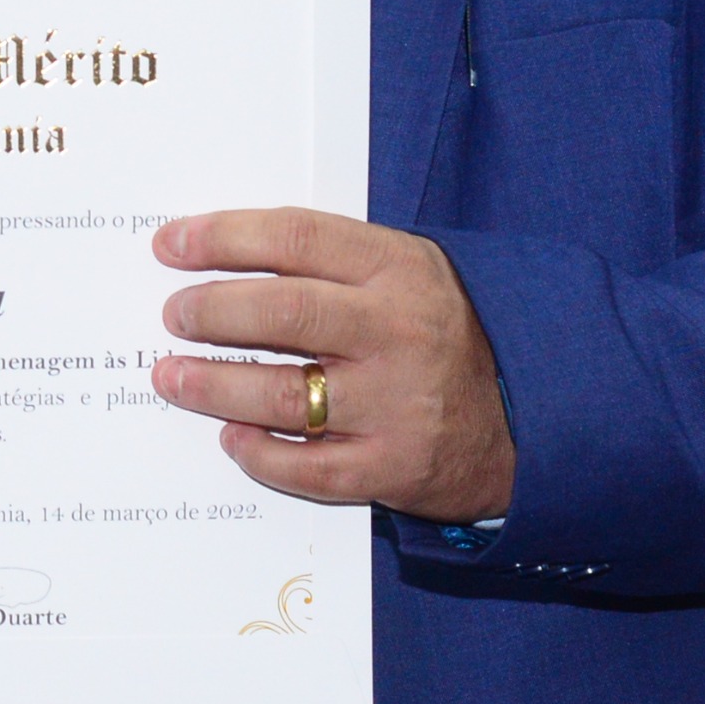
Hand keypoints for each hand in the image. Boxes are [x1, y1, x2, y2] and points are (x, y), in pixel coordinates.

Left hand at [149, 210, 515, 519]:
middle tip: (173, 316)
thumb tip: (224, 258)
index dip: (222, 237)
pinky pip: (306, 466)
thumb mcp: (410, 275)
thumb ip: (335, 263)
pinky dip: (259, 453)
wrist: (534, 420)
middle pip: (282, 311)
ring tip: (172, 377)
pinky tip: (232, 437)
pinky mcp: (394, 466)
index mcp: (400, 269)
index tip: (170, 246)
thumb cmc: (446, 336)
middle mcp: (399, 331)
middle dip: (210, 312)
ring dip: (213, 387)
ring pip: (283, 393)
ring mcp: (397, 403)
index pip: (296, 238)